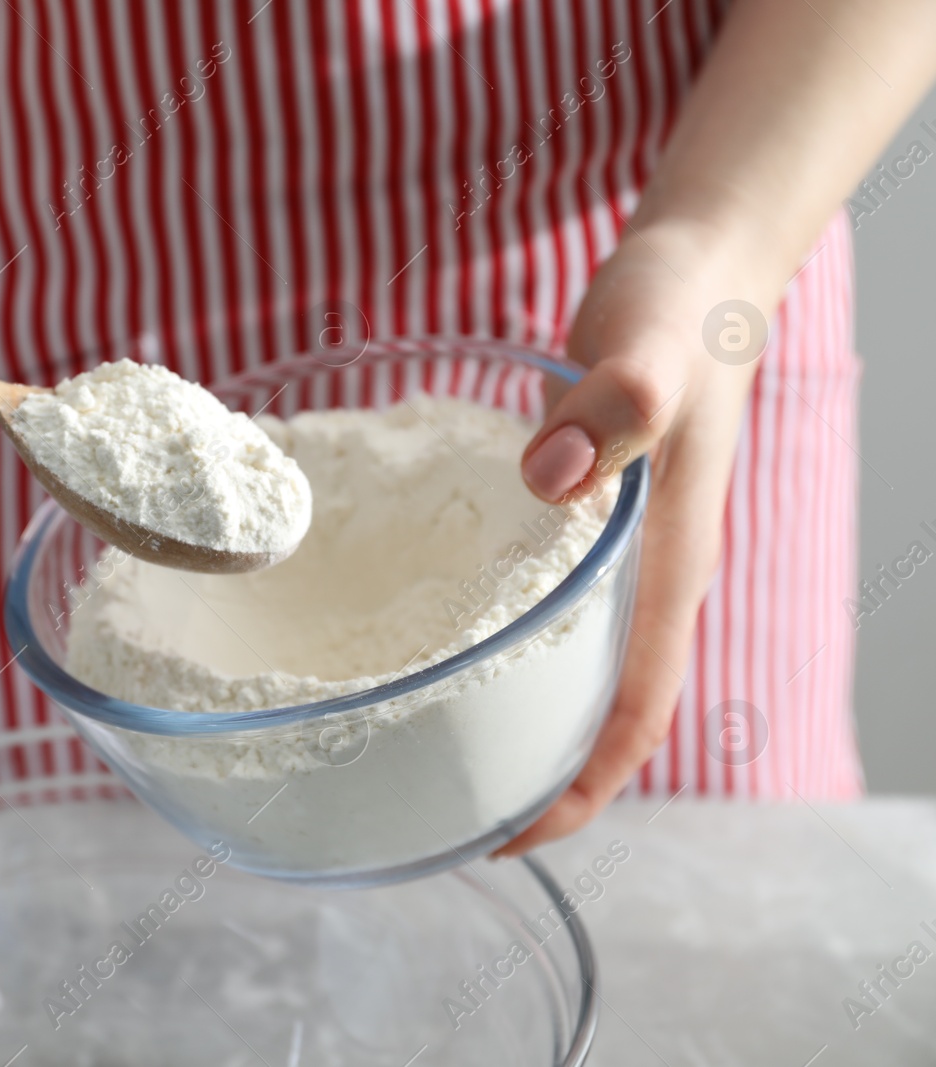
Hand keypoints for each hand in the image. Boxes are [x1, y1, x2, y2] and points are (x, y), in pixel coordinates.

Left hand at [497, 222, 766, 854]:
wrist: (694, 266)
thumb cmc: (677, 310)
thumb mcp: (649, 348)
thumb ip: (615, 406)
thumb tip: (549, 479)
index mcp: (665, 565)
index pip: (635, 710)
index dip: (580, 787)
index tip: (511, 836)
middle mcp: (642, 577)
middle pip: (598, 713)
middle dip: (535, 778)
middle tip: (444, 813)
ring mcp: (613, 553)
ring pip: (571, 667)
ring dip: (516, 720)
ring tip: (430, 752)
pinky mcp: (580, 520)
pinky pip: (543, 609)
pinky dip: (500, 646)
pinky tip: (436, 642)